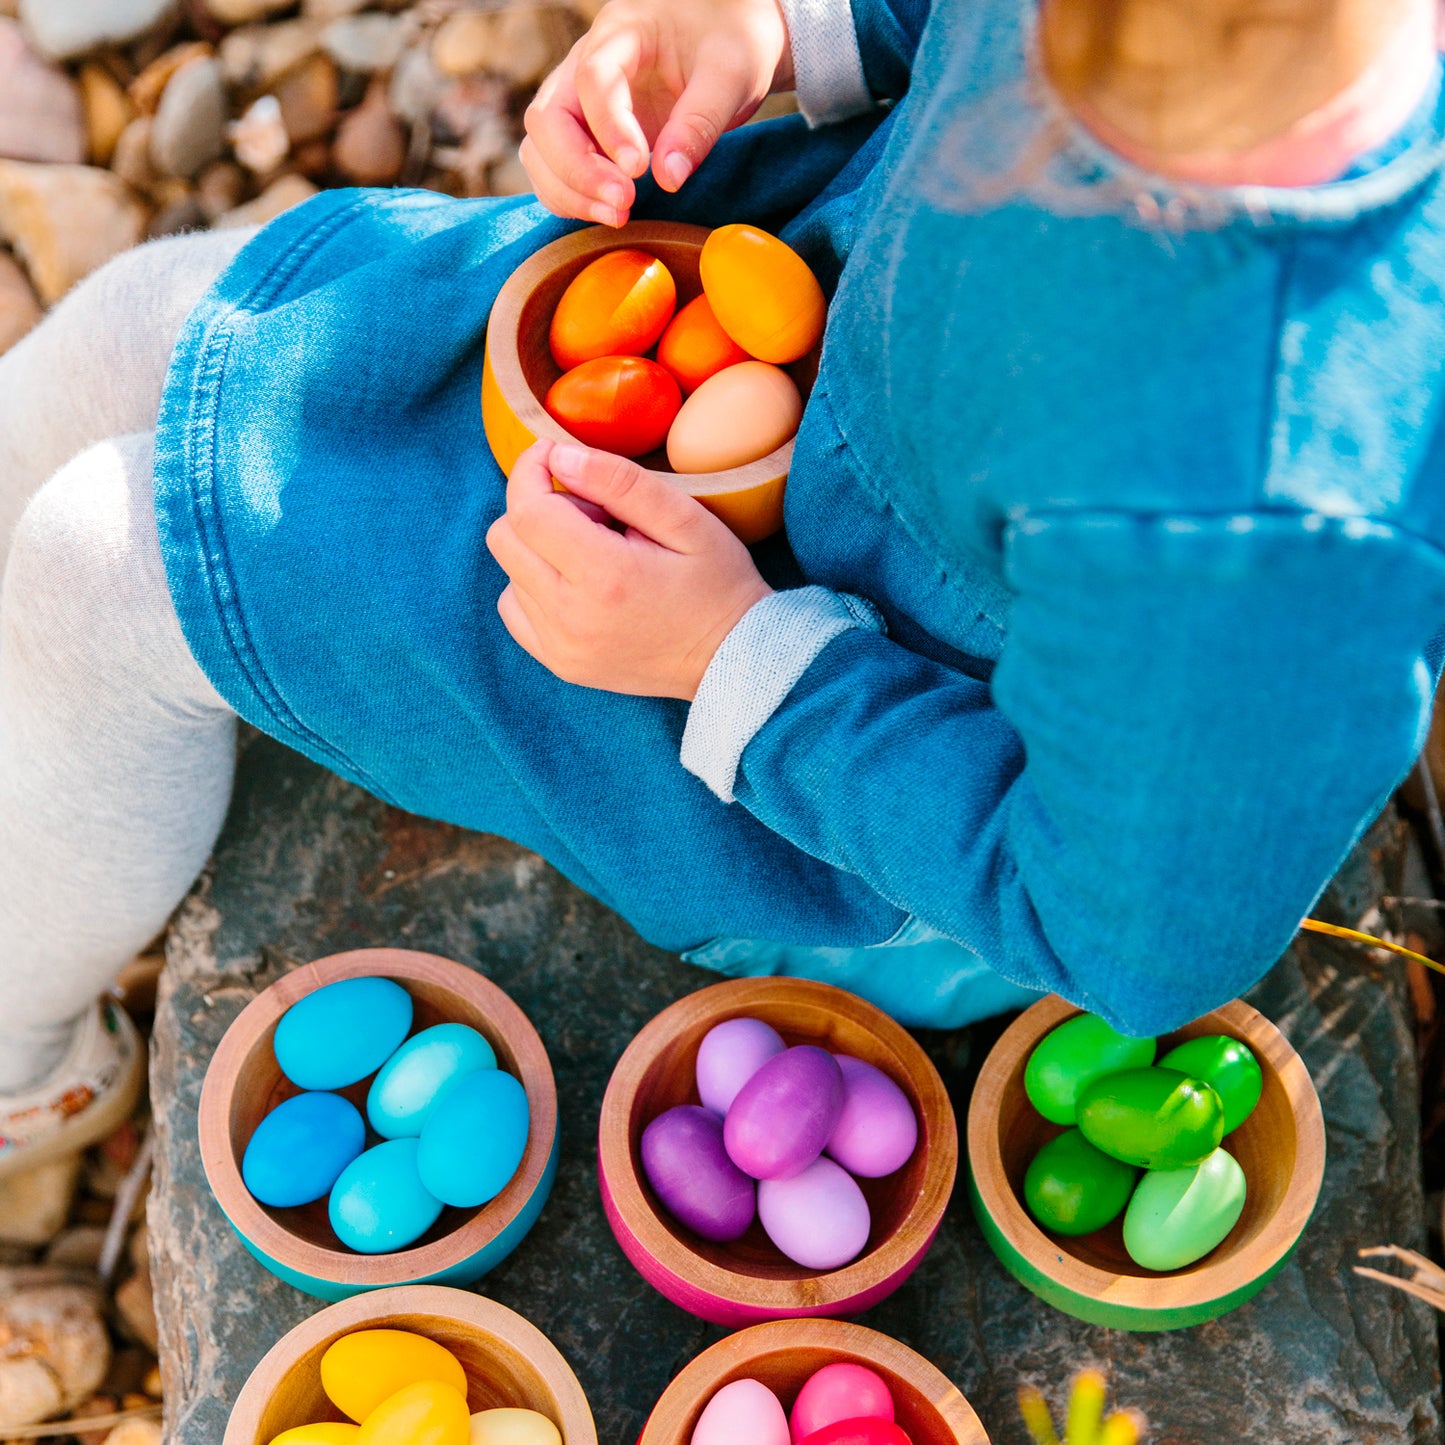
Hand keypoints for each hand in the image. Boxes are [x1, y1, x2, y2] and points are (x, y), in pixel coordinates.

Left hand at [487, 440, 772, 698]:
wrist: (734, 659)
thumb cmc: (718, 584)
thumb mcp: (685, 519)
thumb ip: (619, 481)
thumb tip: (559, 457)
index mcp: (604, 576)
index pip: (528, 510)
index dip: (532, 470)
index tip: (555, 455)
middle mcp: (570, 617)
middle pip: (505, 538)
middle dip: (539, 507)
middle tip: (594, 512)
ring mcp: (560, 647)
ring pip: (508, 571)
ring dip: (539, 548)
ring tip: (594, 552)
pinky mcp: (560, 663)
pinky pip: (514, 609)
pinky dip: (533, 585)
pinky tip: (576, 582)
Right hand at [521, 0, 792, 226]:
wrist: (727, 34)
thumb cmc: (730, 41)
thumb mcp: (731, 75)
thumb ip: (700, 122)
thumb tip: (668, 179)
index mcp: (620, 32)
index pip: (591, 79)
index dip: (609, 129)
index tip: (638, 171)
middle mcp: (583, 63)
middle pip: (547, 118)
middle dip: (577, 169)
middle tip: (623, 202)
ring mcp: (577, 100)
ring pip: (540, 149)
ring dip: (569, 190)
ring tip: (619, 214)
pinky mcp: (583, 132)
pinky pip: (554, 168)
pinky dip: (572, 197)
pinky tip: (612, 210)